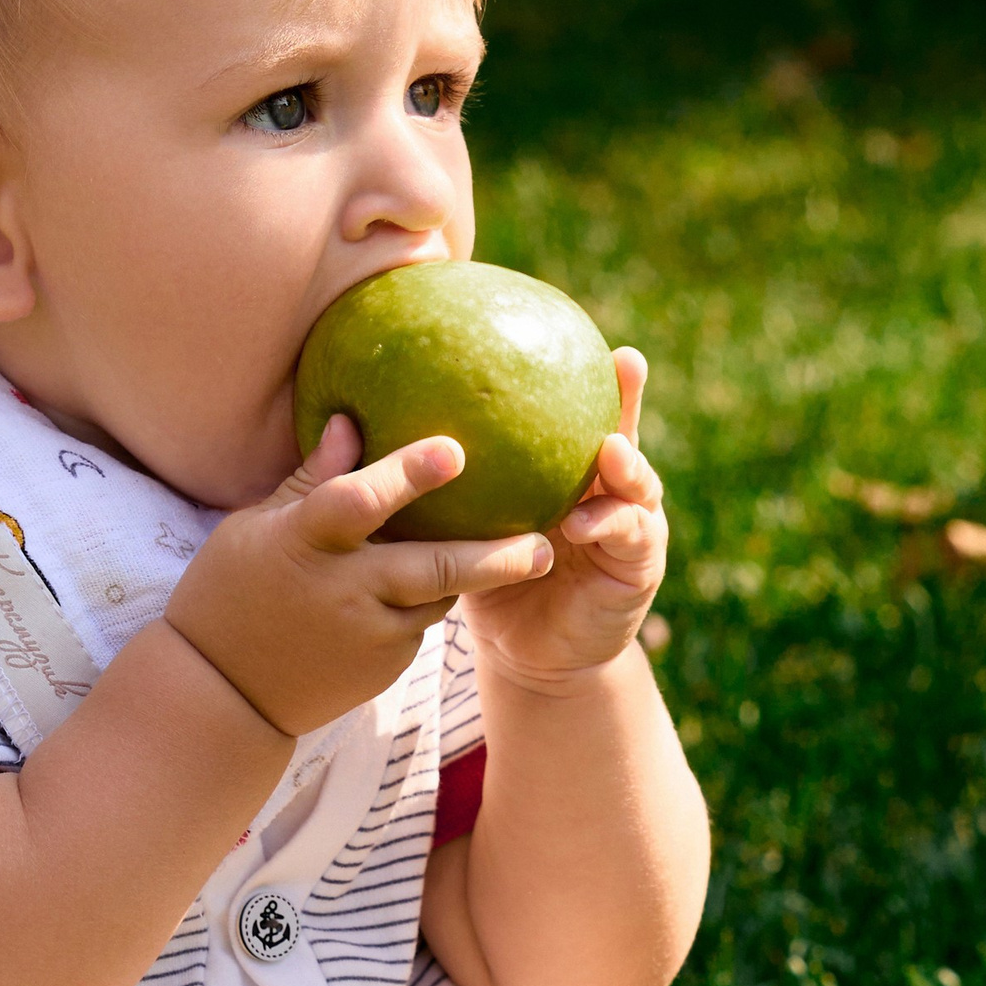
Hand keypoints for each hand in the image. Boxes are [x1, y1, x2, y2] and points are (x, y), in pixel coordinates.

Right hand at [167, 419, 554, 739]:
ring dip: (471, 572)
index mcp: (302, 544)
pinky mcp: (383, 668)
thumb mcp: (255, 528)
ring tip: (521, 551)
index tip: (454, 450)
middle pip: (432, 568)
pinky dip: (431, 598)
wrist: (224, 694)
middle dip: (494, 557)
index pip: (358, 503)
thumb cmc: (230, 592)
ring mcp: (367, 635)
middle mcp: (342, 591)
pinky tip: (444, 578)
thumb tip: (350, 420)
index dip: (406, 476)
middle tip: (545, 544)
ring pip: (438, 596)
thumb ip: (312, 479)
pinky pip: (421, 623)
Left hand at [459, 349, 666, 687]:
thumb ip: (437, 482)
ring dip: (627, 465)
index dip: (579, 375)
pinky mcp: (638, 568)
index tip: (576, 330)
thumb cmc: (489, 583)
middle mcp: (608, 490)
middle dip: (628, 399)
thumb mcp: (462, 527)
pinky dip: (607, 526)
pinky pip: (628, 538)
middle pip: (622, 433)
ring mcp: (631, 527)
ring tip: (608, 450)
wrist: (531, 655)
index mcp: (568, 472)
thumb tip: (347, 423)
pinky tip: (580, 524)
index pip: (575, 415)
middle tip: (625, 360)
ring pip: (638, 485)